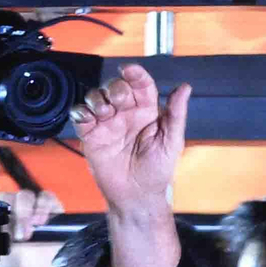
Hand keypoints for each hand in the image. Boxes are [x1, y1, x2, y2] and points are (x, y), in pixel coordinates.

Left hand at [0, 189, 65, 266]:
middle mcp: (8, 208)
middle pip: (5, 194)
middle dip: (9, 212)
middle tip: (14, 235)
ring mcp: (31, 208)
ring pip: (26, 194)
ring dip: (26, 212)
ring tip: (27, 235)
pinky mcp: (50, 211)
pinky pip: (48, 198)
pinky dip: (45, 207)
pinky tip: (43, 222)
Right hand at [72, 64, 190, 213]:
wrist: (137, 196)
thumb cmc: (158, 170)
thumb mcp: (172, 142)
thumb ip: (176, 114)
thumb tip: (185, 87)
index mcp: (147, 111)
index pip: (140, 85)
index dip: (135, 74)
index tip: (130, 70)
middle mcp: (126, 113)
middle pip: (115, 86)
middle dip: (115, 88)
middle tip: (118, 102)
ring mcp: (107, 122)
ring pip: (95, 96)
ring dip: (97, 99)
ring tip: (104, 113)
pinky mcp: (90, 134)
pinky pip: (80, 115)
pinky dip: (80, 111)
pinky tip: (88, 118)